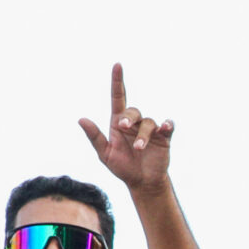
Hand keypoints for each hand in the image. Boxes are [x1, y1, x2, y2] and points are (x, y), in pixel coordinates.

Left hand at [76, 63, 175, 192]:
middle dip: (129, 118)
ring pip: (148, 123)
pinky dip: (166, 125)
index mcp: (118, 123)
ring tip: (139, 149)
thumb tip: (81, 120)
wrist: (142, 182)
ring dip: (143, 135)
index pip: (118, 97)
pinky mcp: (164, 138)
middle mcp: (135, 124)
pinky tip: (164, 127)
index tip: (117, 65)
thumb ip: (95, 137)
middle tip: (124, 127)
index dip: (117, 81)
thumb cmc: (122, 168)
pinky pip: (167, 126)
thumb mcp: (105, 154)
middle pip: (133, 111)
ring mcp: (150, 130)